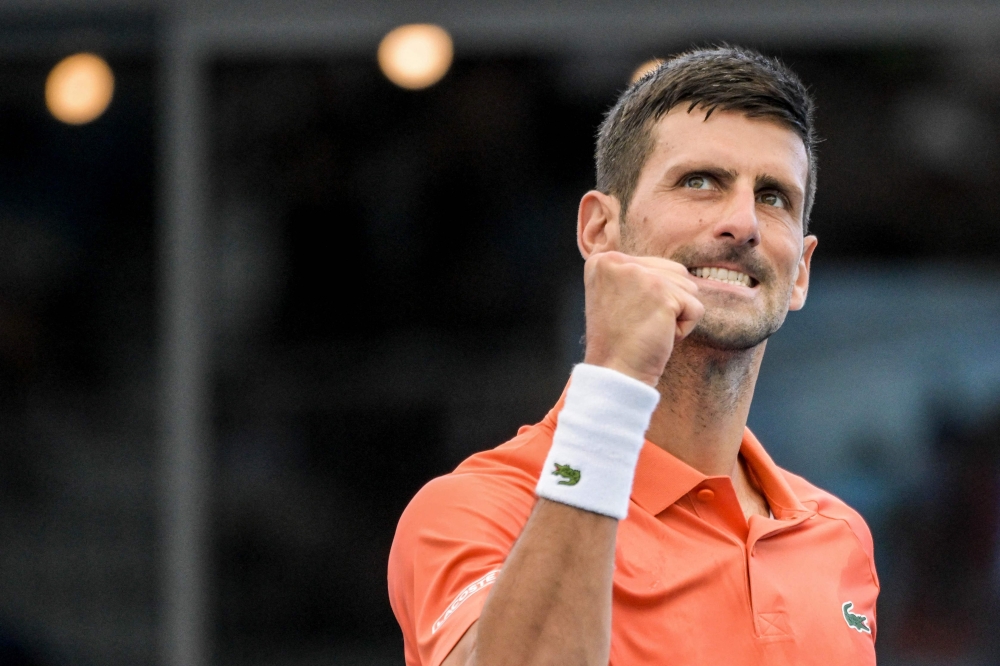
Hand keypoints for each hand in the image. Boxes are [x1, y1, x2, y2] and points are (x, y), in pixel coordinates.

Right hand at [582, 251, 703, 386]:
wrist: (614, 372)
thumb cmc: (618, 342)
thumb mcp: (616, 296)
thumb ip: (636, 275)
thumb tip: (677, 270)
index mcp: (604, 261)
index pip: (654, 266)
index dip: (651, 297)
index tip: (628, 316)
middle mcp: (619, 261)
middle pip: (675, 272)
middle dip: (667, 303)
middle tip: (638, 324)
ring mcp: (640, 275)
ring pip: (688, 288)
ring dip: (676, 314)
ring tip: (647, 329)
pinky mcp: (662, 293)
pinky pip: (696, 309)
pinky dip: (684, 329)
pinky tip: (658, 336)